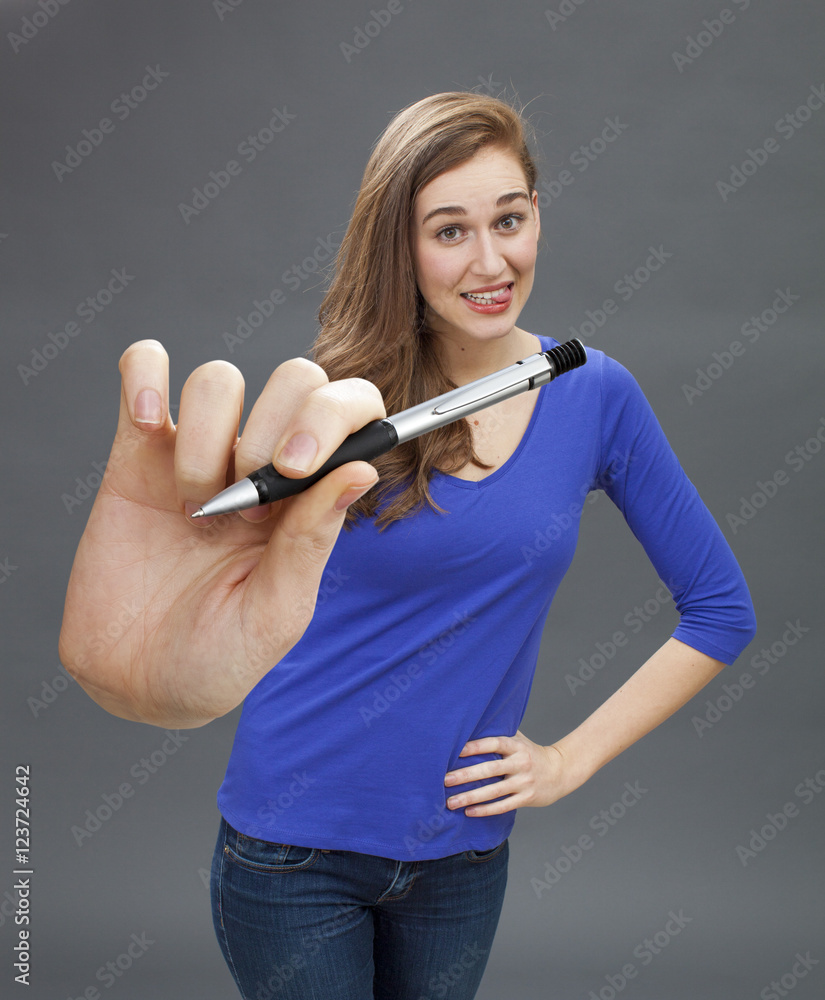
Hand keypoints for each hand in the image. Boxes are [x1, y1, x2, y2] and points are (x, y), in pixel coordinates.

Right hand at [59, 340, 384, 727]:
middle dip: (272, 430)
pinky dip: (147, 376)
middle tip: (243, 505)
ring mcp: (201, 452)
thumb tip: (361, 471)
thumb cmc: (218, 655)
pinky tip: (148, 424)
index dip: (332, 417)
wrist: (135, 680)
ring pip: (219, 378)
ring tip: (193, 506)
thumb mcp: (276, 612)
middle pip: (294, 378)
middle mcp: (263, 465)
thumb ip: (312, 539)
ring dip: (207, 436)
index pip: (350, 412)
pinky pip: (145, 368)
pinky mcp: (138, 451)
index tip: (294, 468)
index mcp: (310, 498)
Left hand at [444, 730, 574, 816]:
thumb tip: (471, 722)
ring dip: (471, 797)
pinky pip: (503, 805)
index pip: (494, 743)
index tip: (456, 751)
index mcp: (516, 746)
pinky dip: (485, 810)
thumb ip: (500, 732)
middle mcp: (520, 763)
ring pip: (494, 791)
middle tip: (445, 780)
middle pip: (490, 769)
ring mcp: (524, 782)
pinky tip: (469, 812)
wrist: (560, 771)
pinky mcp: (527, 798)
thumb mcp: (519, 739)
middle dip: (466, 775)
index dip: (475, 746)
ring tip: (451, 802)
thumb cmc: (531, 753)